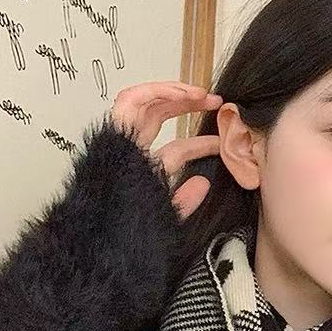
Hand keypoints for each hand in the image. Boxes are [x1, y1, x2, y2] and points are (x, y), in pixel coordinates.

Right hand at [110, 80, 223, 219]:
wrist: (109, 239)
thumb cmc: (135, 233)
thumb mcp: (169, 216)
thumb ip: (185, 200)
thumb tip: (204, 183)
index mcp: (146, 170)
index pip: (177, 149)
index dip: (201, 143)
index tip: (222, 140)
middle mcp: (133, 152)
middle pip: (160, 118)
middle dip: (187, 105)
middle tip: (216, 102)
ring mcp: (122, 143)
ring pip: (146, 103)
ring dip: (175, 93)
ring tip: (202, 94)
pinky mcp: (113, 135)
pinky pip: (130, 101)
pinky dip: (156, 92)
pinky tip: (182, 93)